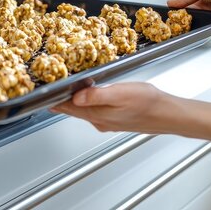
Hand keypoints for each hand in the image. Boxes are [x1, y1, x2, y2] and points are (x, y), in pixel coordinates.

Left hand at [52, 82, 175, 133]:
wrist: (169, 115)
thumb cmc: (148, 103)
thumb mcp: (121, 94)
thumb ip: (97, 96)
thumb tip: (75, 97)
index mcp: (98, 115)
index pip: (67, 107)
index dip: (53, 99)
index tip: (41, 91)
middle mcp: (99, 120)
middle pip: (73, 109)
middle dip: (60, 99)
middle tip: (47, 89)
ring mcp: (107, 121)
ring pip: (83, 110)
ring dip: (72, 101)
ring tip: (62, 90)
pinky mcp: (116, 118)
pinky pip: (94, 109)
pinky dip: (86, 101)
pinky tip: (88, 94)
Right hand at [167, 0, 210, 33]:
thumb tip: (172, 2)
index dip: (181, 4)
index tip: (171, 9)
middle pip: (194, 11)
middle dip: (184, 15)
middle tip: (174, 18)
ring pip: (200, 22)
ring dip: (193, 22)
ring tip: (185, 21)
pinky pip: (209, 30)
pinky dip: (203, 30)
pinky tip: (197, 27)